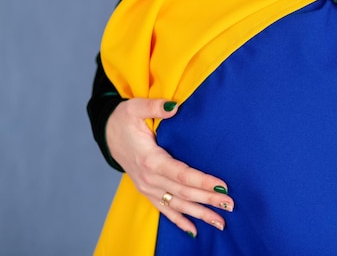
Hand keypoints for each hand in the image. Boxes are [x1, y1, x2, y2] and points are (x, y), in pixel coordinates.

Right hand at [106, 98, 233, 235]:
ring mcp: (147, 187)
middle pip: (184, 192)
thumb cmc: (123, 120)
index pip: (182, 174)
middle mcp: (149, 178)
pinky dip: (179, 221)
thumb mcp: (135, 108)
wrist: (106, 133)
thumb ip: (155, 107)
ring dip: (199, 214)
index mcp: (150, 159)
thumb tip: (174, 106)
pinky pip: (164, 210)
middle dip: (208, 200)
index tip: (222, 186)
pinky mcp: (147, 190)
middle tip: (231, 204)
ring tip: (221, 222)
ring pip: (177, 205)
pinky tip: (194, 230)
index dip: (202, 181)